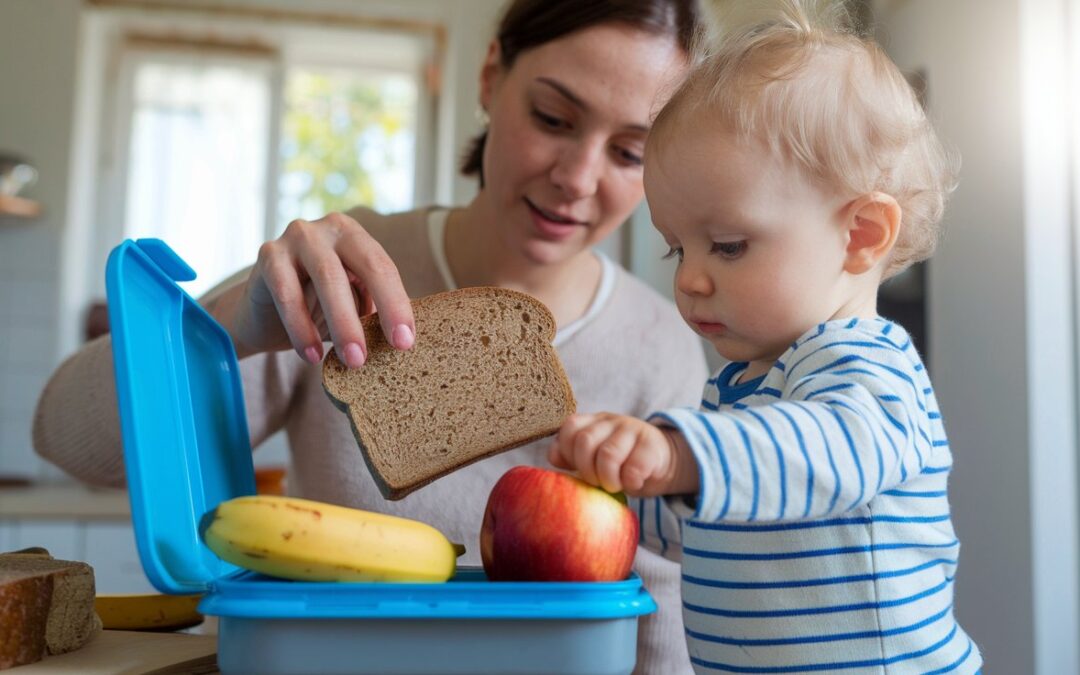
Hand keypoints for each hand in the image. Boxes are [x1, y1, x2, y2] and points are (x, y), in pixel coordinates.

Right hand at [206, 212, 414, 366]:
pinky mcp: (268, 254)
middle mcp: (329, 229)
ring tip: (353, 361)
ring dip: (343, 324)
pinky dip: (302, 328)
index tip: (405, 344)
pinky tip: (312, 356)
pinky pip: (288, 293)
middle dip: (377, 312)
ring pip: (327, 278)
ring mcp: (297, 236)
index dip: (397, 306)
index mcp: (357, 237)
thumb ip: (374, 312)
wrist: (262, 315)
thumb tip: (407, 337)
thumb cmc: (317, 310)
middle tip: (385, 351)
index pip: (384, 269)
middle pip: (364, 267)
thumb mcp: (351, 307)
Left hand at [547, 413, 698, 496]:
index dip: (568, 453)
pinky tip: (633, 483)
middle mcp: (610, 421)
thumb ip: (571, 456)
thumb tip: (554, 458)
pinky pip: (633, 468)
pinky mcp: (652, 445)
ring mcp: (632, 429)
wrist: (660, 461)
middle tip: (596, 482)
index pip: (569, 428)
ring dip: (608, 479)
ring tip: (614, 486)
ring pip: (608, 455)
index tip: (577, 469)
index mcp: (592, 421)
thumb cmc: (619, 462)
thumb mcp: (593, 457)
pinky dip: (630, 482)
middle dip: (587, 470)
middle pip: (585, 441)